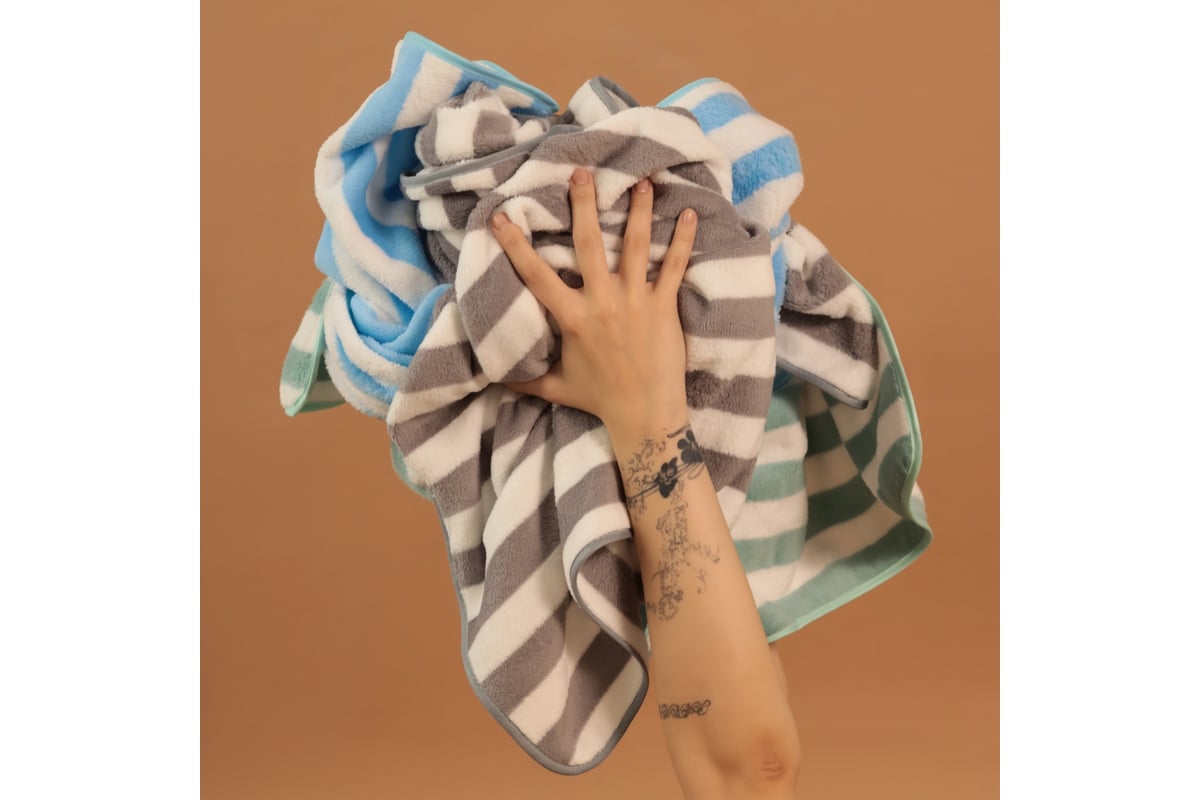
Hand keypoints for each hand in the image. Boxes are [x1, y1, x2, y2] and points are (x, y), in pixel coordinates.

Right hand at [489, 167, 697, 438]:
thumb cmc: (599, 400)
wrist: (644, 415)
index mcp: (573, 318)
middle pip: (589, 245)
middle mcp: (603, 302)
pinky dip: (684, 240)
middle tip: (583, 171)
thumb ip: (524, 377)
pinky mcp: (664, 307)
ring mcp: (636, 301)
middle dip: (585, 205)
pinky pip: (674, 268)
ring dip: (639, 212)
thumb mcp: (555, 387)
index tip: (501, 216)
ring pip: (636, 247)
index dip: (516, 245)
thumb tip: (494, 373)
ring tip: (642, 181)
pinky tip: (690, 213)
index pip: (537, 276)